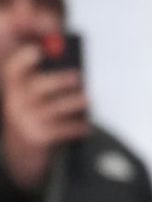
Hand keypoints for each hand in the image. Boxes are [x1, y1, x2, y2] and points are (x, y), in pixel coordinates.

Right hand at [1, 44, 89, 189]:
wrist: (24, 150)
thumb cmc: (38, 113)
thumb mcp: (36, 95)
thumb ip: (50, 77)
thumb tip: (74, 66)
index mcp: (15, 88)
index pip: (14, 70)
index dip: (24, 59)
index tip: (37, 51)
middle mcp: (16, 103)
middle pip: (38, 87)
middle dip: (59, 80)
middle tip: (78, 76)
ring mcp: (27, 121)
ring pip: (55, 108)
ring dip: (75, 103)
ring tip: (87, 100)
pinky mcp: (39, 137)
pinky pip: (63, 129)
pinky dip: (78, 127)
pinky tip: (85, 126)